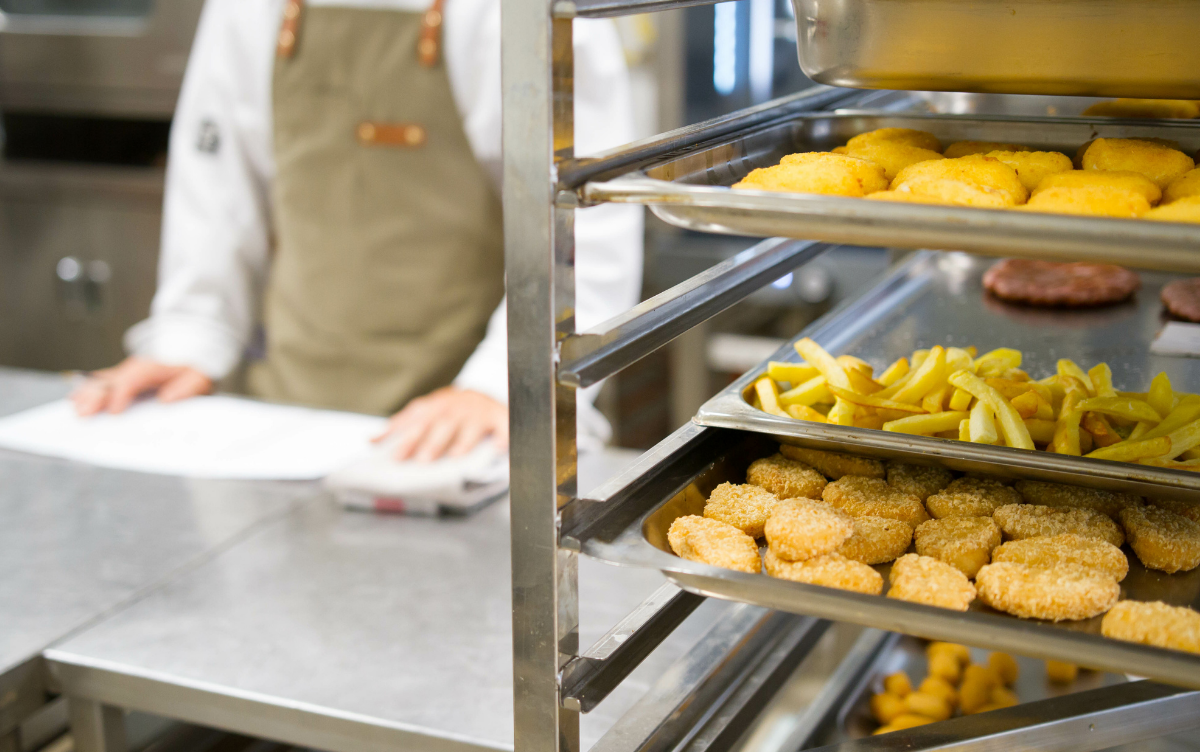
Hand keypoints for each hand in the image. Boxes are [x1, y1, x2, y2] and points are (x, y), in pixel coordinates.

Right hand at [71, 356, 213, 415]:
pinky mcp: (124, 375)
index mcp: (153, 368)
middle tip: (83, 413)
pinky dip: (88, 388)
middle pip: (111, 381)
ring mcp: (127, 370)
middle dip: (96, 397)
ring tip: (75, 408)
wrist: (192, 346)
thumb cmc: (194, 365)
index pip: (132, 381)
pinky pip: (103, 381)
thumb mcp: (199, 377)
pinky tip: (76, 398)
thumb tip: (167, 400)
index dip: (121, 395)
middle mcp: (136, 368)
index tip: (114, 411)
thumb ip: (186, 388)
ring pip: (102, 381)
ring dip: (87, 393)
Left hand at [375, 387, 507, 461]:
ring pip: (469, 426)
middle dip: (431, 441)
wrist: (486, 398)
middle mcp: (455, 406)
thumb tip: (370, 440)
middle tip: (421, 460)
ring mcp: (477, 411)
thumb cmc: (451, 412)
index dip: (406, 434)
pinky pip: (503, 427)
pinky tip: (498, 448)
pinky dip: (502, 438)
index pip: (417, 418)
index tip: (392, 455)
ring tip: (455, 456)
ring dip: (462, 441)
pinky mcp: (498, 418)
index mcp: (436, 405)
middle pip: (441, 423)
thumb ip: (402, 425)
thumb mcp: (427, 413)